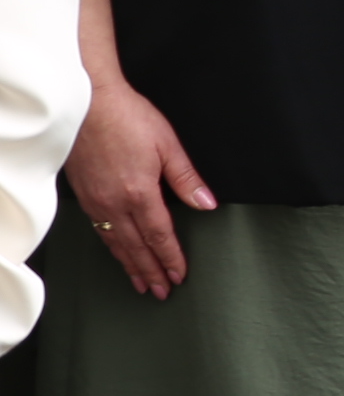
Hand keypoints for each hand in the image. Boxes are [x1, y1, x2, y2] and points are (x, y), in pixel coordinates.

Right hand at [64, 75, 213, 296]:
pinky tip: (118, 252)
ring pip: (116, 243)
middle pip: (136, 247)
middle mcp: (114, 203)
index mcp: (139, 193)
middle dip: (151, 271)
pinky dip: (112, 247)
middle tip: (161, 292)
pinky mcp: (85, 195)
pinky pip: (100, 231)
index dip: (171, 259)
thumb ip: (186, 179)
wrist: (87, 103)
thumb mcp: (167, 145)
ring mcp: (96, 202)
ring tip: (141, 282)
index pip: (160, 236)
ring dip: (130, 265)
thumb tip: (207, 204)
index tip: (180, 276)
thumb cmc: (128, 118)